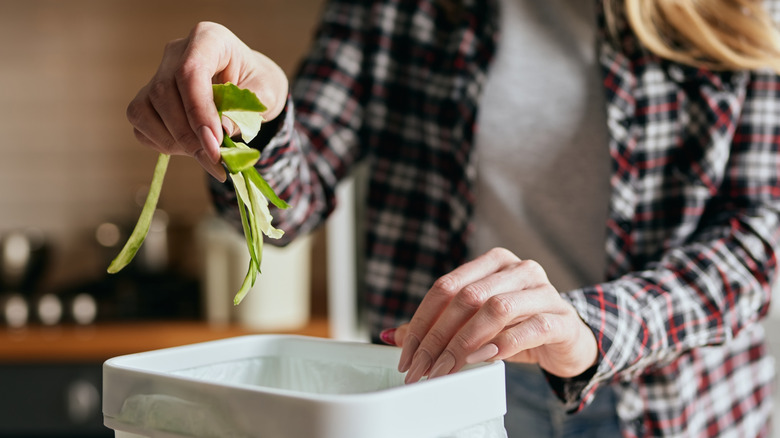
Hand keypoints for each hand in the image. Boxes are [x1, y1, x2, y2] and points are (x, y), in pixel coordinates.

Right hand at [126, 21, 288, 180]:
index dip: (198, 110)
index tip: (214, 143)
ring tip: (207, 155)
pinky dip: (164, 143)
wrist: (249, 86)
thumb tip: (219, 133)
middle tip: (214, 161)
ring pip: (145, 110)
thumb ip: (244, 113)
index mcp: (209, 38)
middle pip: (164, 93)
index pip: (190, 71)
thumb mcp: (265, 96)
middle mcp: (176, 52)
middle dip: (188, 135)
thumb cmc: (258, 85)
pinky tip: (191, 147)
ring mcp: (157, 74)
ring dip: (175, 142)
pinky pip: (142, 125)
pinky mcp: (147, 97)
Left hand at [390, 248, 597, 382]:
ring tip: (449, 368)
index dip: (422, 320)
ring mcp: (543, 291)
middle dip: (439, 337)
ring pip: (496, 309)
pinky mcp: (561, 318)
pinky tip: (485, 359)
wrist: (568, 339)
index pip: (446, 285)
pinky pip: (529, 329)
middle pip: (467, 297)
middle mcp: (518, 269)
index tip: (407, 353)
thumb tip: (393, 336)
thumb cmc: (517, 327)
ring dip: (466, 342)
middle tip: (423, 368)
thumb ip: (438, 325)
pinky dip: (502, 345)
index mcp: (493, 262)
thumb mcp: (476, 323)